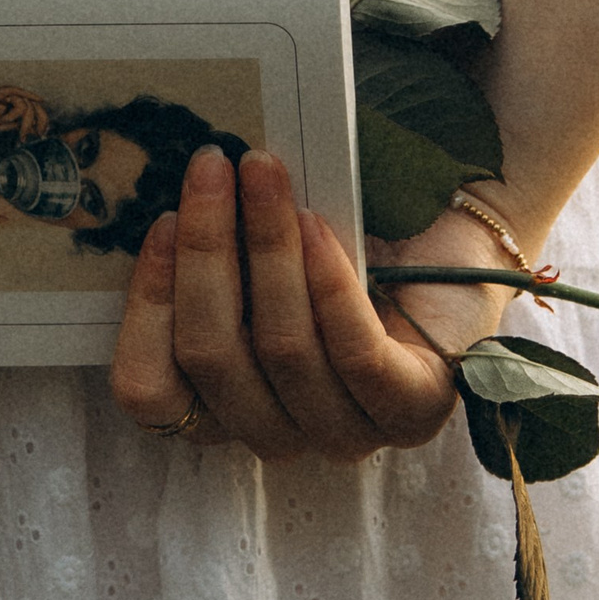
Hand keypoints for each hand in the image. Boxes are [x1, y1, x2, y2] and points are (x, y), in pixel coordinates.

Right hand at [109, 146, 514, 462]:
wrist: (451, 234)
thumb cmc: (340, 240)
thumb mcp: (257, 252)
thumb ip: (210, 251)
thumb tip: (164, 202)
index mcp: (225, 404)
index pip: (150, 392)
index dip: (147, 309)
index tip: (160, 221)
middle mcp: (278, 432)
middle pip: (212, 360)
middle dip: (205, 252)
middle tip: (210, 167)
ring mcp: (347, 432)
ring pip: (282, 349)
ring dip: (268, 247)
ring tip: (266, 172)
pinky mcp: (412, 410)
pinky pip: (354, 355)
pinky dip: (330, 284)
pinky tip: (320, 225)